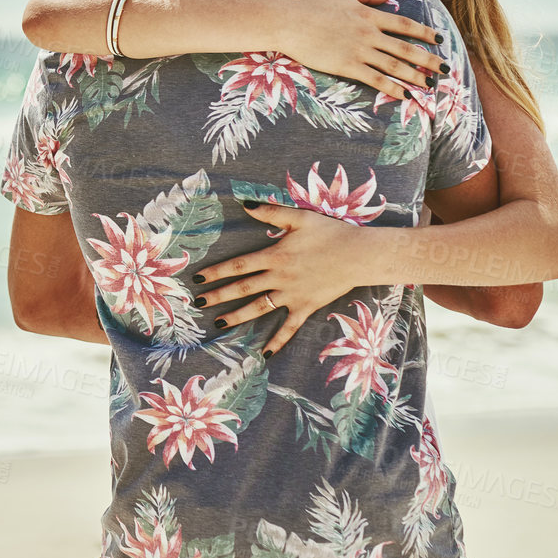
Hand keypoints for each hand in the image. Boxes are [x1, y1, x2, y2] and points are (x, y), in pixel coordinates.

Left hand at [194, 202, 376, 356]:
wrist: (358, 255)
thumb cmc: (330, 233)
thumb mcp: (298, 217)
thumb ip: (270, 212)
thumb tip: (245, 204)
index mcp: (274, 256)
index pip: (237, 266)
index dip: (215, 272)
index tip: (198, 279)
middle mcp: (278, 278)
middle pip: (242, 289)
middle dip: (218, 295)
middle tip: (199, 302)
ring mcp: (292, 295)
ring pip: (258, 308)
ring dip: (237, 316)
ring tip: (218, 324)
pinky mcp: (306, 307)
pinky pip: (289, 327)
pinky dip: (277, 340)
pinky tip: (264, 353)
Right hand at [277, 0, 444, 98]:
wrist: (289, 22)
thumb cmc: (311, 5)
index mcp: (369, 15)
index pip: (405, 25)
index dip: (424, 33)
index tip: (438, 40)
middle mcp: (369, 34)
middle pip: (405, 48)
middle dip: (428, 59)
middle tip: (445, 68)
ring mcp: (359, 51)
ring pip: (394, 66)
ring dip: (415, 76)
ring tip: (429, 85)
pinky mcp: (347, 66)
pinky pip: (375, 79)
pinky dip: (392, 88)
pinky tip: (404, 94)